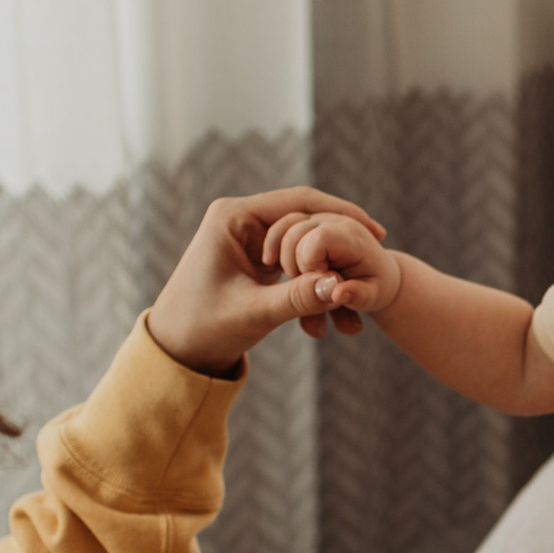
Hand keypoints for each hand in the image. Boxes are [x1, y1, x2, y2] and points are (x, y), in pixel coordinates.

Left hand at [148, 188, 387, 373]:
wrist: (175, 350)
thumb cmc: (203, 328)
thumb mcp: (254, 313)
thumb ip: (298, 298)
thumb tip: (340, 287)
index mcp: (233, 217)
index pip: (299, 201)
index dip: (341, 213)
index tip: (375, 231)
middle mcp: (239, 219)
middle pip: (303, 214)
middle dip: (339, 231)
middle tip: (378, 245)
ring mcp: (246, 237)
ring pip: (300, 235)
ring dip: (328, 252)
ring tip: (364, 264)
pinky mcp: (252, 257)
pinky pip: (292, 254)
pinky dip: (314, 267)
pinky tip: (340, 278)